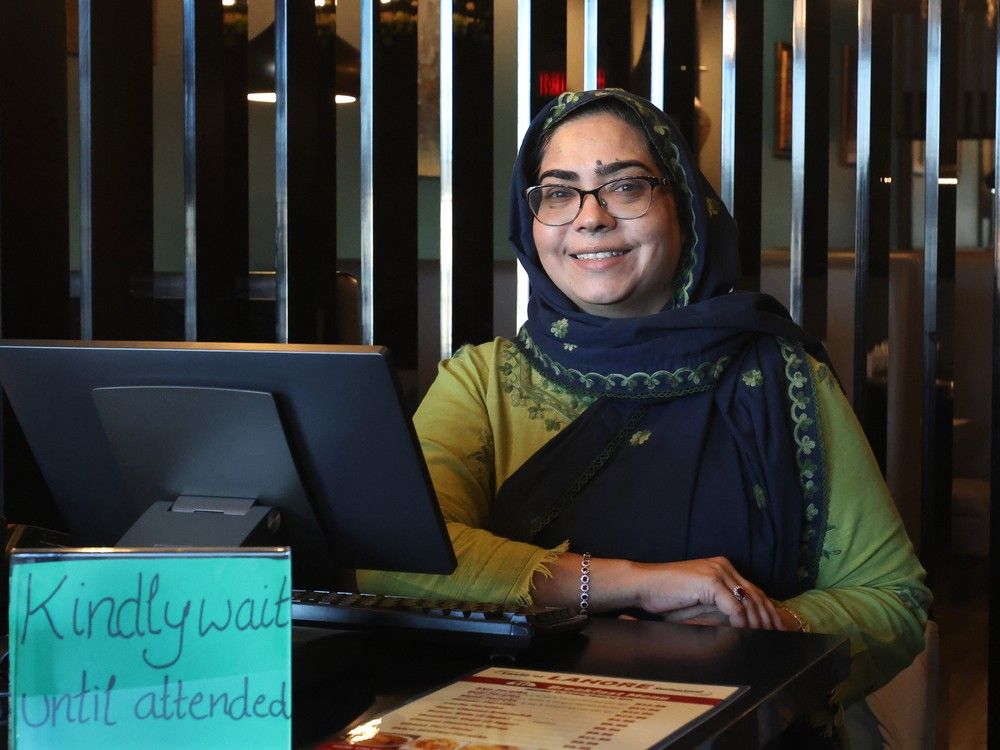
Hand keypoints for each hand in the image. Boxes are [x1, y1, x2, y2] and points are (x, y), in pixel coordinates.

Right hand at [634, 556, 785, 629]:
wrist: (644, 585)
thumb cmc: (666, 595)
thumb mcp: (699, 601)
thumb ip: (720, 606)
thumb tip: (742, 624)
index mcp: (722, 567)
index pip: (752, 590)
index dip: (766, 609)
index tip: (775, 627)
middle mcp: (723, 566)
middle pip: (756, 595)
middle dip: (769, 617)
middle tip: (778, 635)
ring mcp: (717, 572)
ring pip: (748, 601)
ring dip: (758, 623)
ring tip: (764, 638)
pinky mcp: (710, 581)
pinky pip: (734, 607)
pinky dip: (742, 622)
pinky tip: (745, 633)